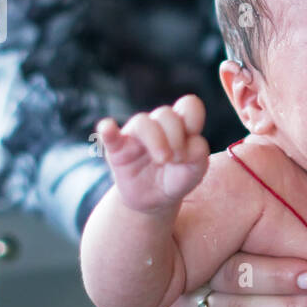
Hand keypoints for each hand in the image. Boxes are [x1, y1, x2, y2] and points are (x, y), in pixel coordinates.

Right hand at [96, 96, 208, 214]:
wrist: (154, 201)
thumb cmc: (176, 179)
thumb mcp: (195, 171)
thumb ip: (199, 155)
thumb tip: (189, 143)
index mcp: (180, 126)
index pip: (188, 105)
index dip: (193, 120)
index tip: (192, 143)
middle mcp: (157, 125)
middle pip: (166, 114)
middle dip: (175, 137)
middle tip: (176, 160)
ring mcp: (136, 135)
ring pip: (142, 122)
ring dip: (155, 140)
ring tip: (162, 160)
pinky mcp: (117, 149)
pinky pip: (109, 134)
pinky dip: (107, 130)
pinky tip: (108, 128)